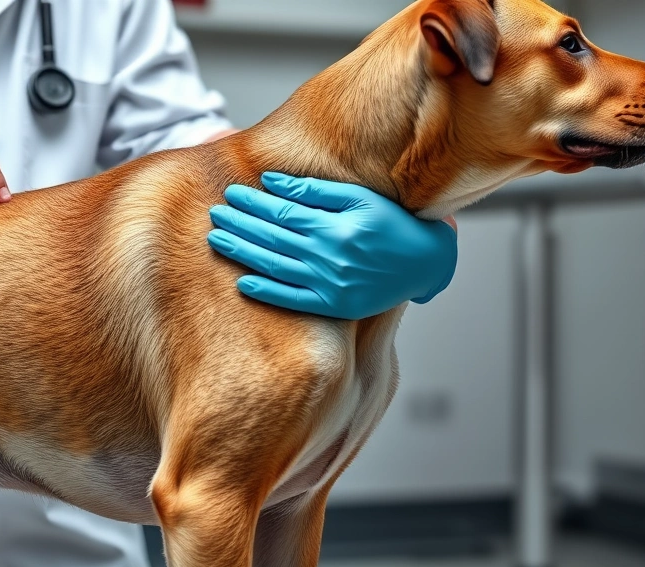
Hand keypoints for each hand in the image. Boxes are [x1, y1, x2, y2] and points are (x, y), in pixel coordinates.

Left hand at [207, 173, 457, 319]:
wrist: (428, 264)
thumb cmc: (394, 225)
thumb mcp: (360, 199)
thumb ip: (315, 191)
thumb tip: (271, 181)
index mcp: (335, 226)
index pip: (281, 212)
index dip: (253, 203)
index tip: (231, 194)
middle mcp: (330, 256)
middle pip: (272, 237)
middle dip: (239, 224)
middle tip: (215, 214)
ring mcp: (330, 283)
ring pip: (275, 266)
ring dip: (242, 252)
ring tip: (217, 240)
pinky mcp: (334, 306)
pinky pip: (292, 300)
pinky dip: (266, 291)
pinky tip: (242, 283)